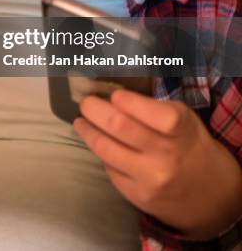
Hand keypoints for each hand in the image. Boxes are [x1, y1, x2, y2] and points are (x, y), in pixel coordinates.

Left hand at [74, 89, 241, 239]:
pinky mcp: (138, 197)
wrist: (209, 193)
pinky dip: (102, 153)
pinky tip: (100, 143)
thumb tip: (111, 97)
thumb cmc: (188, 143)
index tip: (113, 94)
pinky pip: (110, 169)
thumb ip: (151, 107)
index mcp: (179, 128)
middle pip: (118, 126)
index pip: (147, 111)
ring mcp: (150, 178)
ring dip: (88, 131)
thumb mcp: (182, 117)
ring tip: (81, 121)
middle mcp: (165, 155)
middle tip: (86, 102)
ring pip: (106, 149)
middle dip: (94, 109)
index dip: (125, 100)